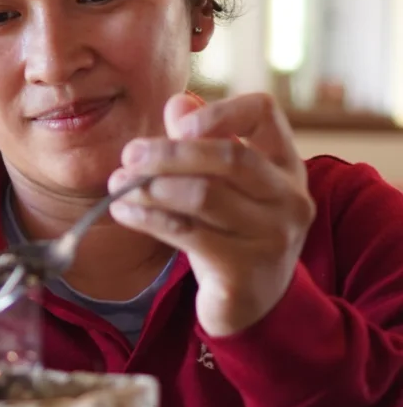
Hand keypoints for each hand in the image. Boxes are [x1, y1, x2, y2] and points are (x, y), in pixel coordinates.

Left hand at [108, 92, 314, 336]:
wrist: (251, 304)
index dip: (218, 111)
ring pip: (203, 196)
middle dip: (169, 153)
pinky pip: (186, 232)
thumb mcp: (222, 182)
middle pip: (229, 157)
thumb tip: (178, 103)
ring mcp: (272, 236)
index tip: (177, 125)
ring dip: (150, 186)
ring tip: (118, 185)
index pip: (263, 113)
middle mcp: (288, 198)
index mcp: (285, 164)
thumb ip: (201, 141)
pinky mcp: (244, 270)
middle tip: (129, 155)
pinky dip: (147, 217)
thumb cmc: (231, 230)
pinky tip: (123, 211)